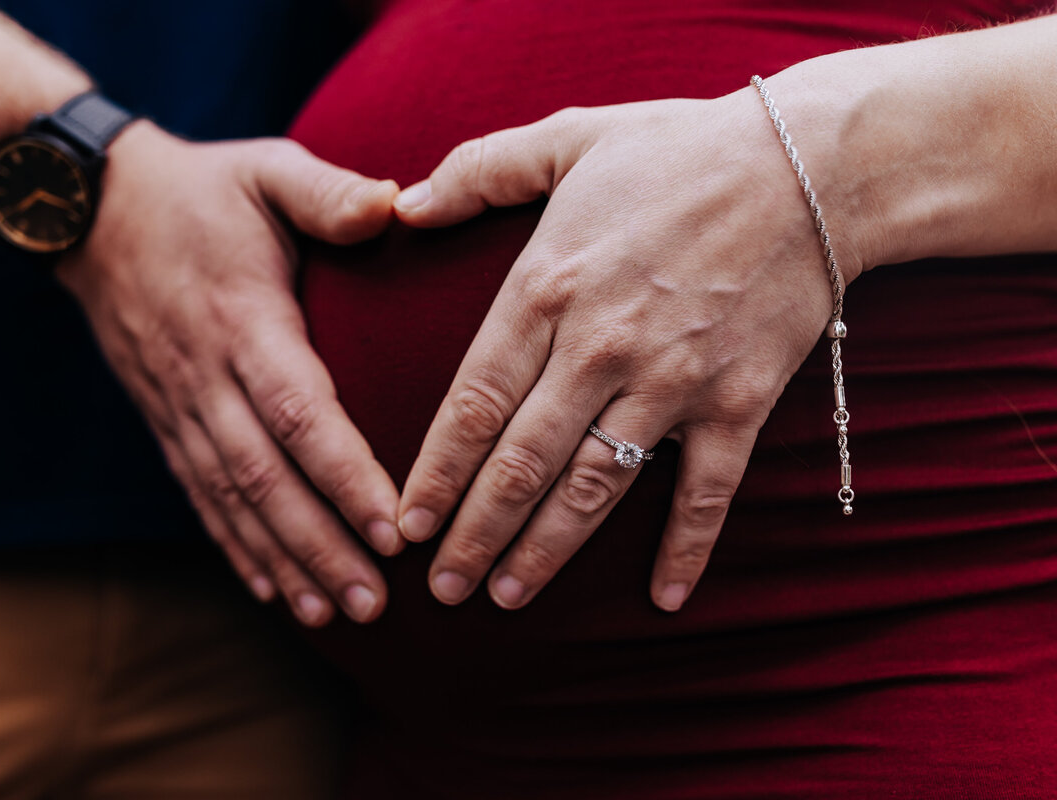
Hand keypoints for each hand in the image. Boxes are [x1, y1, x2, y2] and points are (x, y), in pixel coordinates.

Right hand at [57, 122, 403, 625]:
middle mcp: (207, 375)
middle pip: (265, 476)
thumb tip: (400, 207)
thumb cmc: (202, 191)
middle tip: (374, 603)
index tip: (394, 528)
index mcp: (244, 318)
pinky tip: (273, 590)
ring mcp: (180, 404)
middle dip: (320, 544)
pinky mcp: (166, 421)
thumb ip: (331, 190)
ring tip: (333, 616)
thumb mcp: (267, 167)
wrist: (93, 212)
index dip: (345, 474)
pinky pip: (200, 495)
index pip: (299, 411)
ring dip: (284, 560)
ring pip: (232, 499)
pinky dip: (235, 547)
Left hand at [392, 88, 863, 611]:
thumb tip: (401, 206)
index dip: (437, 472)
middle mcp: (600, 346)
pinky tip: (662, 600)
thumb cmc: (679, 150)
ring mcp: (672, 381)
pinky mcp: (738, 401)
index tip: (408, 523)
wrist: (810, 166)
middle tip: (444, 590)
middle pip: (522, 462)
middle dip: (476, 532)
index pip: (474, 403)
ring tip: (507, 597)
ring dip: (547, 550)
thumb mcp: (567, 138)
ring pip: (596, 486)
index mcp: (547, 288)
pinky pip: (707, 491)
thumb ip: (477, 169)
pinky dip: (686, 548)